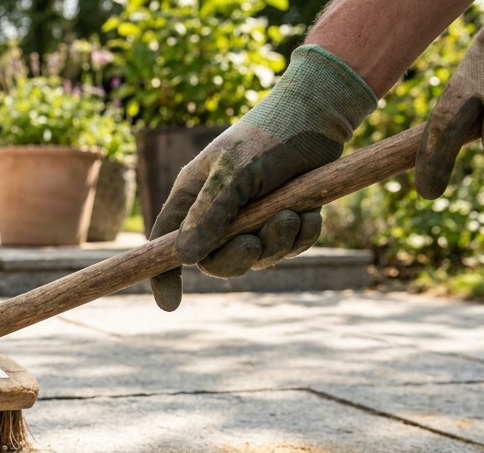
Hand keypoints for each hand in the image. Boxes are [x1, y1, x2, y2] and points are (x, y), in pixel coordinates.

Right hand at [149, 45, 377, 310]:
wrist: (318, 116)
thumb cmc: (267, 137)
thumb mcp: (234, 174)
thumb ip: (211, 215)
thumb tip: (185, 258)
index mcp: (193, 197)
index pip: (168, 241)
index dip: (164, 274)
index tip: (170, 304)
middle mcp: (219, 212)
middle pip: (215, 260)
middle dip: (236, 259)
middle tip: (254, 245)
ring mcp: (253, 218)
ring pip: (258, 257)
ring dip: (276, 243)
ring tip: (291, 214)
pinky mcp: (285, 218)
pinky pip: (289, 247)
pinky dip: (300, 236)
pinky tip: (310, 214)